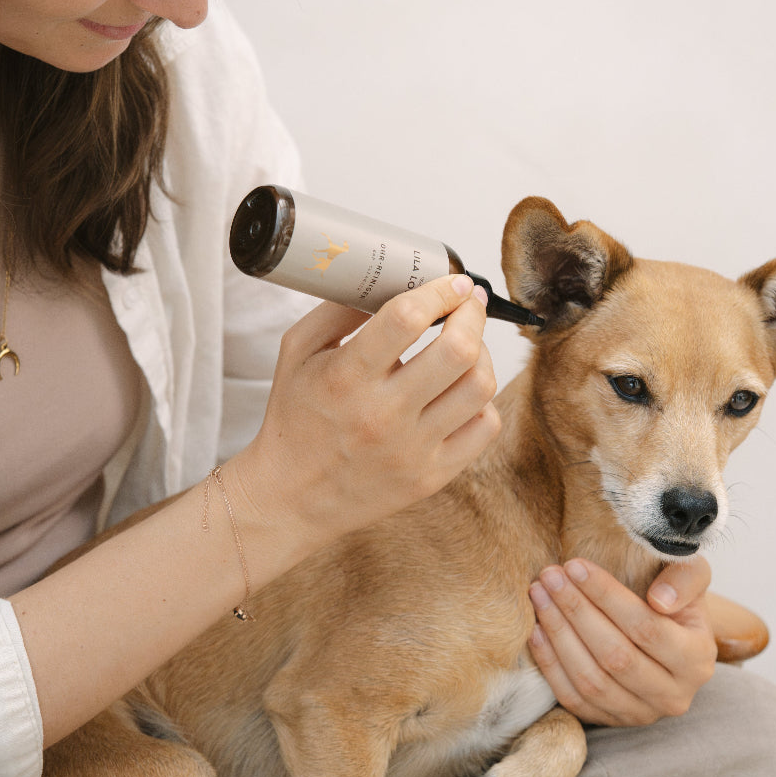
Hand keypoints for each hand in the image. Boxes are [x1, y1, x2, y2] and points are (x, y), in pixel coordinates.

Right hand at [231, 275, 500, 558]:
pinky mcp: (431, 476)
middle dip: (472, 314)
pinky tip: (463, 389)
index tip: (453, 282)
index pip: (408, 318)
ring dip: (482, 353)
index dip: (440, 291)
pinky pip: (485, 428)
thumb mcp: (298, 351)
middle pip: (458, 350)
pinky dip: (482, 400)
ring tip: (467, 344)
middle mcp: (382, 415)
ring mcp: (412, 450)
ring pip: (480, 386)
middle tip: (467, 304)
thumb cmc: (295, 418)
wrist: (290, 498)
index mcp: (345, 378)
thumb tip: (389, 278)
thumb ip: (338, 308)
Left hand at [528, 556, 716, 725]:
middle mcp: (674, 695)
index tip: (575, 565)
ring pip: (592, 681)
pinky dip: (551, 666)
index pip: (646, 627)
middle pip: (615, 656)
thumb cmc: (674, 596)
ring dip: (559, 635)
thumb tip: (660, 599)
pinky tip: (537, 630)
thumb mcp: (691, 575)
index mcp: (697, 659)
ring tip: (539, 596)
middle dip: (576, 611)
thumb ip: (684, 578)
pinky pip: (575, 699)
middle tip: (550, 577)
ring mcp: (642, 714)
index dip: (606, 596)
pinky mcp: (612, 721)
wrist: (669, 634)